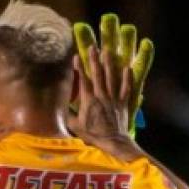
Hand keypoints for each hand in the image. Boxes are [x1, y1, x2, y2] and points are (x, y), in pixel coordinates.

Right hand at [69, 45, 139, 159]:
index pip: (83, 81)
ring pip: (112, 77)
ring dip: (109, 63)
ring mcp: (114, 98)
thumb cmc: (93, 135)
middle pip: (98, 74)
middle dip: (95, 60)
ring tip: (108, 51)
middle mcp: (101, 96)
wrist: (113, 142)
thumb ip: (68, 114)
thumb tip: (60, 106)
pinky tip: (127, 67)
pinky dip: (127, 78)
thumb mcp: (75, 126)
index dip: (80, 68)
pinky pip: (126, 88)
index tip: (76, 56)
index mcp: (88, 101)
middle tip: (93, 47)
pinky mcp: (123, 103)